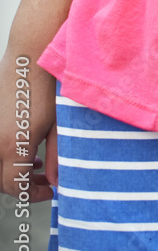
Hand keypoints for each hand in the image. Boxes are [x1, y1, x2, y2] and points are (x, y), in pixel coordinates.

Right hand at [0, 47, 56, 201]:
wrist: (31, 56)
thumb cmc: (48, 85)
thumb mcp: (59, 125)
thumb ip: (55, 156)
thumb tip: (56, 180)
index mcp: (12, 146)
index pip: (14, 187)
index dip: (33, 194)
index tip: (49, 190)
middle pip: (2, 180)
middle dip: (23, 185)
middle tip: (44, 181)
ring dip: (14, 170)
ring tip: (36, 164)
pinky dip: (8, 155)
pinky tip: (27, 146)